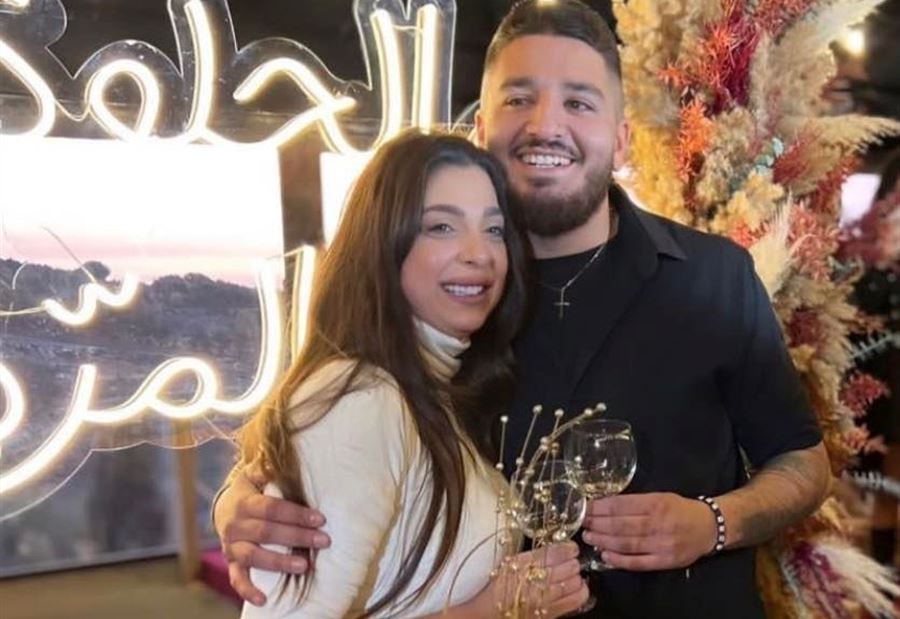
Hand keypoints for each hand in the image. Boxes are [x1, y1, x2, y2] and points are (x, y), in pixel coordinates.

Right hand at [215, 467, 330, 604]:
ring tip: (304, 565)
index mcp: (243, 502)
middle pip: (267, 532)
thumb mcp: (255, 474)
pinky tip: (263, 600)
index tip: (320, 518)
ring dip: (279, 562)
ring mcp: (231, 546)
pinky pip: (237, 578)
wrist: (223, 509)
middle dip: (297, 536)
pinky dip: (248, 590)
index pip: (271, 508)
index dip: (295, 514)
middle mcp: (234, 525)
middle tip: (324, 540)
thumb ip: (267, 467)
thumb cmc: (250, 490)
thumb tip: (277, 456)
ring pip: (254, 556)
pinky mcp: (231, 562)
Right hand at [465, 542, 588, 617]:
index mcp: (522, 564)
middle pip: (567, 566)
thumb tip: (555, 547)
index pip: (554, 552)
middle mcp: (533, 580)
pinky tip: (578, 587)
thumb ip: (531, 555)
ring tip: (573, 574)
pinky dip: (581, 591)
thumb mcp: (509, 563)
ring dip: (576, 576)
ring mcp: (543, 599)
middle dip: (573, 561)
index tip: (571, 547)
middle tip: (572, 560)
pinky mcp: (549, 613)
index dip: (567, 548)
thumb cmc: (498, 587)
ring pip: (573, 582)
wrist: (488, 613)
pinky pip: (574, 600)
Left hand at [582, 493, 714, 570]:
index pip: (622, 505)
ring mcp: (661, 544)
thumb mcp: (660, 496)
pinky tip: (605, 555)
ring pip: (626, 544)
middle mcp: (658, 523)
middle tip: (583, 523)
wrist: (709, 528)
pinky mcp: (664, 561)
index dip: (601, 507)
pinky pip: (637, 562)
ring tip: (590, 538)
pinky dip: (619, 560)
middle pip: (621, 525)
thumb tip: (605, 505)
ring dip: (604, 541)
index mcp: (656, 503)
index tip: (586, 507)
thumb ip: (636, 501)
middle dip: (598, 524)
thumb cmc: (680, 509)